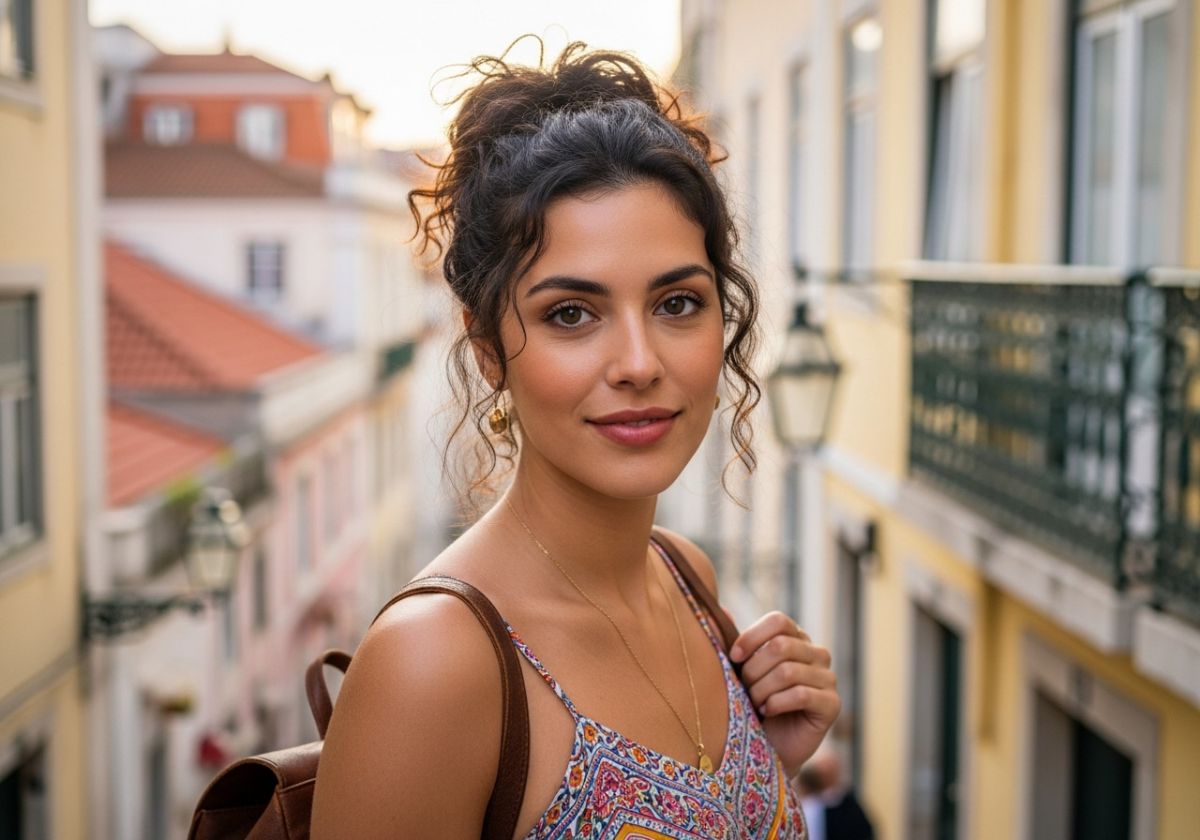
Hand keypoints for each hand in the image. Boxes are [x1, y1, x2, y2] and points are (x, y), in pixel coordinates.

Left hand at [729, 611, 839, 777]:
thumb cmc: (753, 705)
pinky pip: (801, 694)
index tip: (733, 657)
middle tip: (744, 689)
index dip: (752, 637)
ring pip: (788, 671)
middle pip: (781, 646)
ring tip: (754, 704)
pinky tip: (768, 711)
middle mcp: (817, 654)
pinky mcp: (832, 704)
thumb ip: (735, 643)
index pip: (778, 621)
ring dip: (762, 690)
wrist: (768, 747)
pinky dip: (777, 703)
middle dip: (754, 670)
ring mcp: (828, 678)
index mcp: (796, 639)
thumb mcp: (741, 671)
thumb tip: (722, 610)